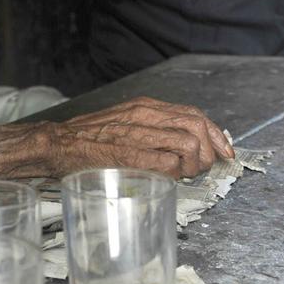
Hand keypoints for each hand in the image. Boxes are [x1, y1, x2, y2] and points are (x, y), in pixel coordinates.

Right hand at [58, 96, 233, 178]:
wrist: (59, 143)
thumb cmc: (91, 137)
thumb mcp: (126, 121)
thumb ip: (153, 128)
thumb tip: (184, 143)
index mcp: (145, 105)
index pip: (193, 113)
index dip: (215, 133)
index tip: (224, 150)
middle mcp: (144, 114)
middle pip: (196, 125)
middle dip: (209, 151)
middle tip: (204, 167)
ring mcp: (137, 133)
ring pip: (188, 143)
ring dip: (195, 164)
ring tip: (184, 174)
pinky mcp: (129, 154)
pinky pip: (168, 163)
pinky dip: (176, 173)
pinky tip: (168, 177)